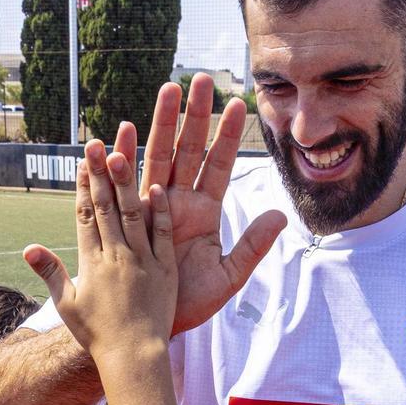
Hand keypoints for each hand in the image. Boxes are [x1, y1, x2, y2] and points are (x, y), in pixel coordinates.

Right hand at [25, 140, 176, 362]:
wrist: (132, 357)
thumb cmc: (97, 335)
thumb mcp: (67, 304)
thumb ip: (50, 272)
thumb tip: (28, 248)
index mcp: (91, 263)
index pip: (86, 217)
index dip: (84, 188)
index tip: (81, 163)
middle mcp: (115, 257)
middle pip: (106, 208)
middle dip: (100, 174)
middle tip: (96, 144)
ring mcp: (141, 262)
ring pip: (132, 214)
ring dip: (126, 183)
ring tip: (122, 153)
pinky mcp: (164, 270)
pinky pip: (161, 235)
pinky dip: (158, 212)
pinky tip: (156, 188)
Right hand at [112, 76, 286, 335]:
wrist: (154, 324)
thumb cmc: (190, 303)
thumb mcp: (228, 276)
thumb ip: (253, 246)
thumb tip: (281, 215)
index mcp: (205, 212)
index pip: (218, 166)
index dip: (227, 136)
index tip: (238, 105)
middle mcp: (178, 202)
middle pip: (188, 149)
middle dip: (195, 115)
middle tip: (200, 80)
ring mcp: (153, 206)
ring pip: (159, 156)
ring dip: (162, 123)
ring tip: (168, 90)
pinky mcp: (129, 217)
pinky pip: (127, 181)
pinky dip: (125, 155)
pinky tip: (124, 130)